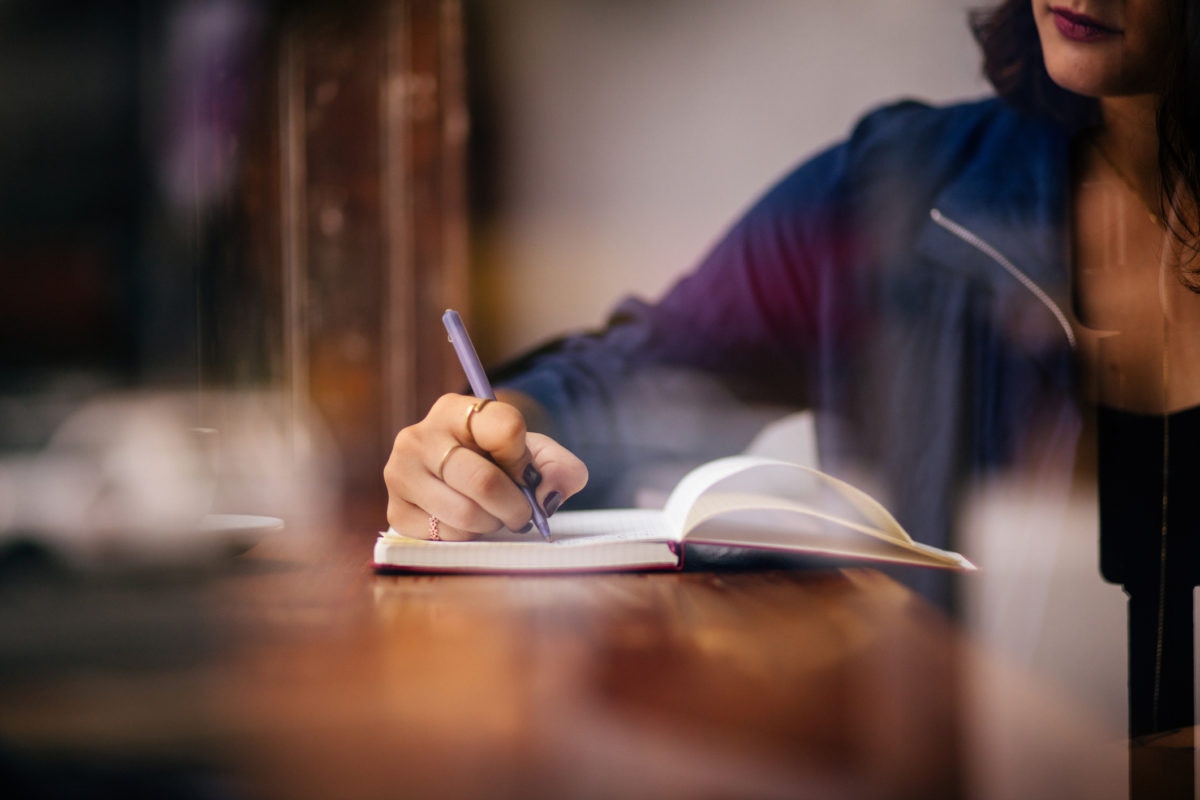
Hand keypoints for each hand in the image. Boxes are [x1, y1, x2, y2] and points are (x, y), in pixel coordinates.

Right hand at [384, 392, 587, 539]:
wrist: (459, 479)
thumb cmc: (501, 463)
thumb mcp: (536, 454)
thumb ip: (559, 469)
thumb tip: (545, 495)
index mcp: (456, 409)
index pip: (506, 428)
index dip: (525, 459)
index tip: (526, 471)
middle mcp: (419, 436)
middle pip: (483, 481)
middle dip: (514, 506)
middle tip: (520, 513)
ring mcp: (400, 473)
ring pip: (464, 514)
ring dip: (491, 523)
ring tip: (491, 514)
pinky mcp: (395, 510)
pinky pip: (445, 536)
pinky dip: (467, 537)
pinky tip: (465, 522)